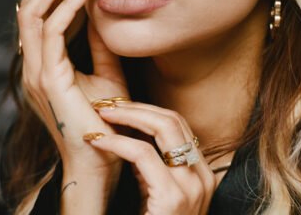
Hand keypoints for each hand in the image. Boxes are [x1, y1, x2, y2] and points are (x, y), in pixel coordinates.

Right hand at [16, 0, 128, 168]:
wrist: (100, 160)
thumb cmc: (106, 121)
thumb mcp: (107, 74)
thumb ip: (101, 46)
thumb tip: (105, 13)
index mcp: (44, 62)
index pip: (42, 10)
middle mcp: (34, 63)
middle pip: (32, 3)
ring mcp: (36, 70)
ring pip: (34, 11)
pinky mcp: (48, 78)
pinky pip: (53, 31)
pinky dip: (70, 5)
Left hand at [86, 102, 215, 214]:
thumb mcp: (155, 197)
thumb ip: (149, 171)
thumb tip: (128, 139)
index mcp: (200, 174)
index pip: (178, 126)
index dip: (147, 111)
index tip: (119, 108)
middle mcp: (202, 176)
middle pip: (173, 119)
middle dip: (137, 106)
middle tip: (106, 103)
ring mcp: (192, 185)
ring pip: (163, 127)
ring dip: (127, 114)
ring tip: (101, 113)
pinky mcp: (173, 196)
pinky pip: (142, 154)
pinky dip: (116, 142)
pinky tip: (97, 140)